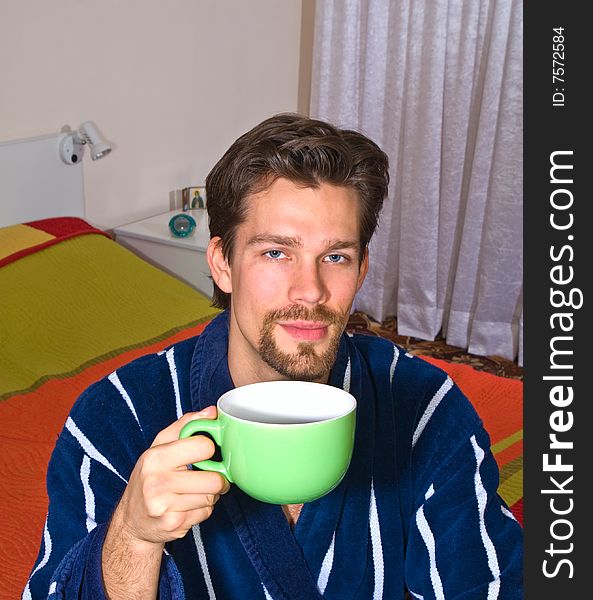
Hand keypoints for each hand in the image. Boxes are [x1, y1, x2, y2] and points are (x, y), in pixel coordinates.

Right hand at [103, 408, 229, 597]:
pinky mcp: (174, 525)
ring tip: (195, 491)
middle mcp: (158, 483)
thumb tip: (211, 412)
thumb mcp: (160, 446)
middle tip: (209, 476)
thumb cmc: (150, 476)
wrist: (132, 521)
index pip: (203, 446)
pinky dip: (203, 509)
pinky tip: (189, 505)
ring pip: (212, 497)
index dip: (210, 448)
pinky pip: (206, 513)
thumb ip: (185, 425)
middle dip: (217, 478)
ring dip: (210, 495)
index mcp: (156, 458)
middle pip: (213, 479)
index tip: (205, 452)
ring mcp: (165, 507)